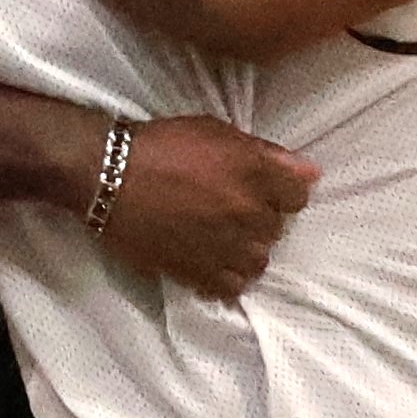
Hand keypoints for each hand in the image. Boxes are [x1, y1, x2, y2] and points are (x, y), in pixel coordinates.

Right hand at [86, 115, 316, 299]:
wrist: (109, 176)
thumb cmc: (161, 146)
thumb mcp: (216, 132)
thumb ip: (266, 153)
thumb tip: (308, 173)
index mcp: (256, 173)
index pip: (300, 195)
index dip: (281, 190)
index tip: (261, 187)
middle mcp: (248, 213)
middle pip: (277, 228)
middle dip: (258, 217)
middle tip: (227, 206)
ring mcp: (226, 247)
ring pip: (258, 259)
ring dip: (244, 248)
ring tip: (218, 235)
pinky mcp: (201, 272)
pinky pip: (232, 285)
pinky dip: (225, 275)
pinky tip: (208, 258)